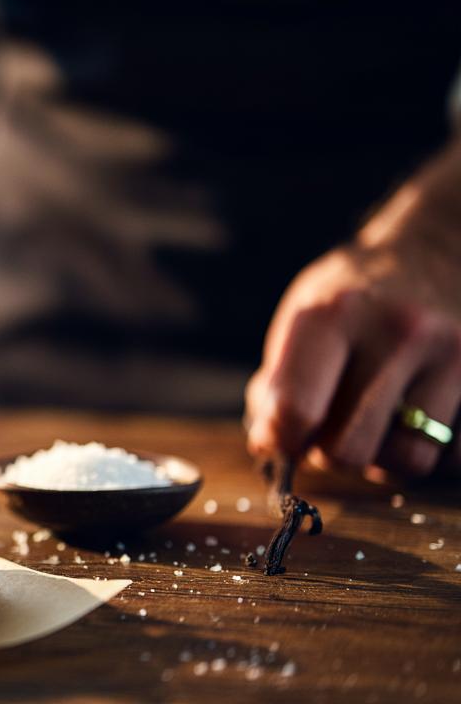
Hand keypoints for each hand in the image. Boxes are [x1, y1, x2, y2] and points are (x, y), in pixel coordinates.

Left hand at [246, 173, 460, 478]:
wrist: (436, 253)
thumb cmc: (355, 300)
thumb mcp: (303, 320)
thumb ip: (278, 385)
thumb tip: (272, 444)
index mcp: (332, 316)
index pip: (296, 411)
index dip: (282, 440)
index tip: (284, 439)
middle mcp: (398, 332)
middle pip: (349, 450)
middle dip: (331, 452)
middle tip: (333, 427)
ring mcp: (453, 353)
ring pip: (407, 461)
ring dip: (384, 458)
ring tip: (378, 423)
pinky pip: (455, 458)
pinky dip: (433, 452)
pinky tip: (420, 418)